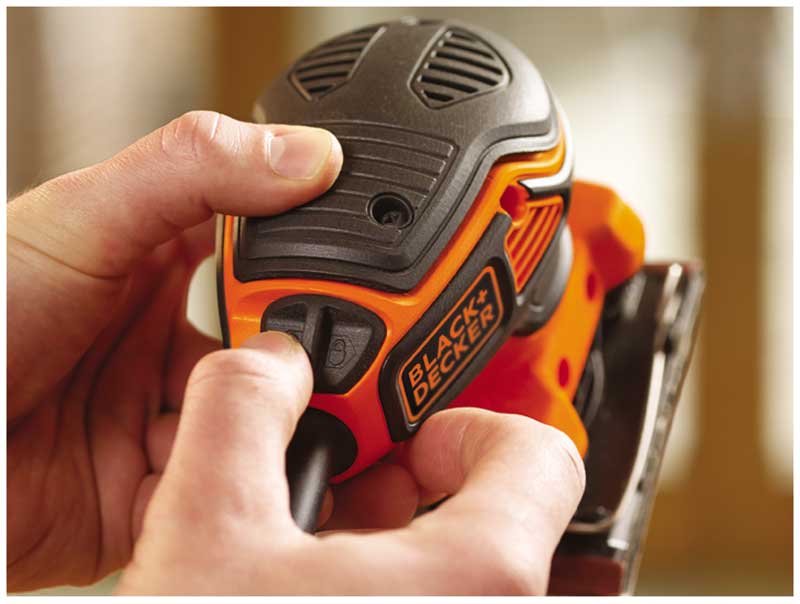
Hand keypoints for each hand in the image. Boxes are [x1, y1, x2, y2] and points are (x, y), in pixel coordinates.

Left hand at [7, 111, 342, 590]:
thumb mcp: (82, 217)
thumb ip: (195, 170)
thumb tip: (309, 155)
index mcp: (162, 267)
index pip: (271, 255)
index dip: (320, 263)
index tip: (365, 273)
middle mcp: (175, 343)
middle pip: (281, 348)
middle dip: (316, 358)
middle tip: (340, 359)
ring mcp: (168, 418)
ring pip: (264, 426)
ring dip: (288, 428)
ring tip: (299, 420)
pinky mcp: (158, 490)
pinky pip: (226, 492)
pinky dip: (250, 489)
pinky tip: (262, 475)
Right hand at [115, 330, 584, 594]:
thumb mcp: (206, 533)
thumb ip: (242, 410)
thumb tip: (270, 361)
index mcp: (479, 583)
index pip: (538, 453)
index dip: (468, 424)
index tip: (414, 437)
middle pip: (494, 520)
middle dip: (409, 495)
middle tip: (342, 501)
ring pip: (462, 581)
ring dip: (392, 555)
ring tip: (312, 564)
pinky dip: (392, 597)